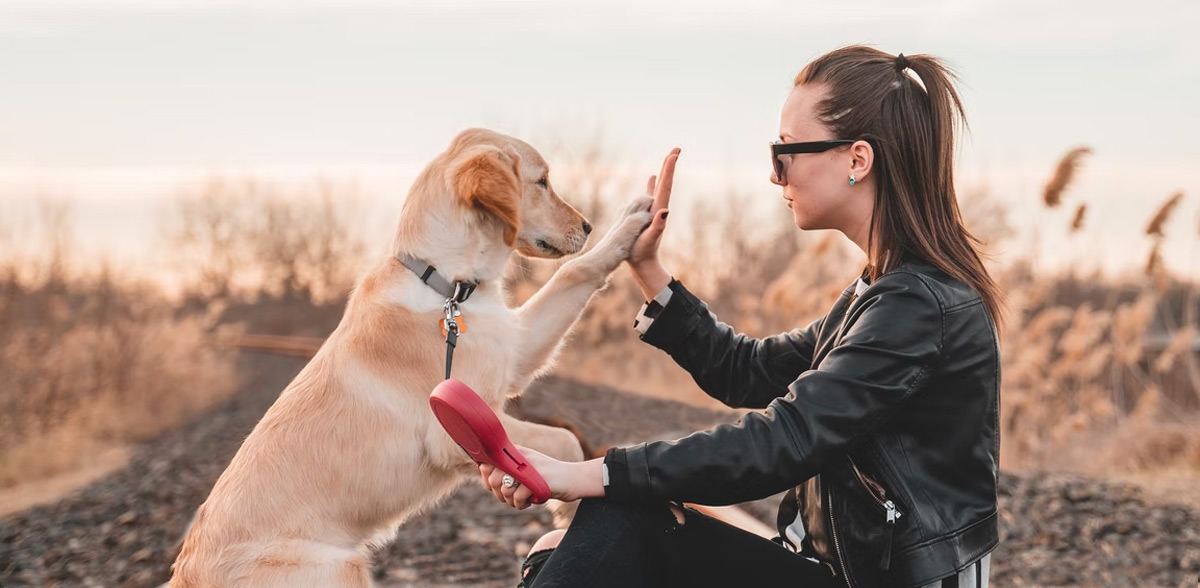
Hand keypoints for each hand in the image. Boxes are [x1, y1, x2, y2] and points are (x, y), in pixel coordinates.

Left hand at [478, 446, 602, 509]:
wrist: (574, 478)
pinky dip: (523, 505)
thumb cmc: (546, 478)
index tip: (499, 488)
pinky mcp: (537, 479)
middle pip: (493, 480)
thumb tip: (482, 468)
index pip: (487, 465)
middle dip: (500, 495)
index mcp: (515, 451)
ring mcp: (529, 467)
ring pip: (505, 491)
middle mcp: (520, 456)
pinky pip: (518, 499)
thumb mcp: (524, 471)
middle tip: (513, 498)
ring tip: (524, 500)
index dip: (488, 480)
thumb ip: (505, 470)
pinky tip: (532, 501)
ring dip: (513, 502)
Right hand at [628, 148, 678, 271]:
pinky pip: (650, 194)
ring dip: (664, 172)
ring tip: (667, 159)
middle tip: (677, 149)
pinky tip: (652, 177)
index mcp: (658, 211)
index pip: (665, 186)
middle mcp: (658, 208)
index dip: (669, 170)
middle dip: (670, 166)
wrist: (643, 264)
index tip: (674, 154)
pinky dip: (653, 184)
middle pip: (665, 183)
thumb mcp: (649, 240)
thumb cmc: (643, 254)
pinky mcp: (647, 215)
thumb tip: (664, 211)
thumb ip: (657, 226)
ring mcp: (653, 211)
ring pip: (659, 186)